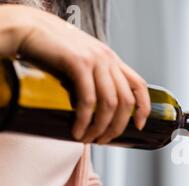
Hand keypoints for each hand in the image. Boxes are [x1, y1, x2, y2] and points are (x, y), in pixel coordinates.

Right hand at [1, 5, 150, 143]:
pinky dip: (84, 120)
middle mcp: (108, 59)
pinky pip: (88, 99)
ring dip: (100, 127)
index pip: (139, 85)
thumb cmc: (54, 50)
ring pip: (109, 103)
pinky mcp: (78, 63)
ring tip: (88, 139)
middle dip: (117, 126)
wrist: (30, 28)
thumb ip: (94, 79)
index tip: (139, 126)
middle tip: (103, 141)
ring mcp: (95, 60)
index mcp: (112, 60)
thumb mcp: (83, 62)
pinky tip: (77, 130)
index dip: (144, 107)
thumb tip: (96, 111)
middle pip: (126, 101)